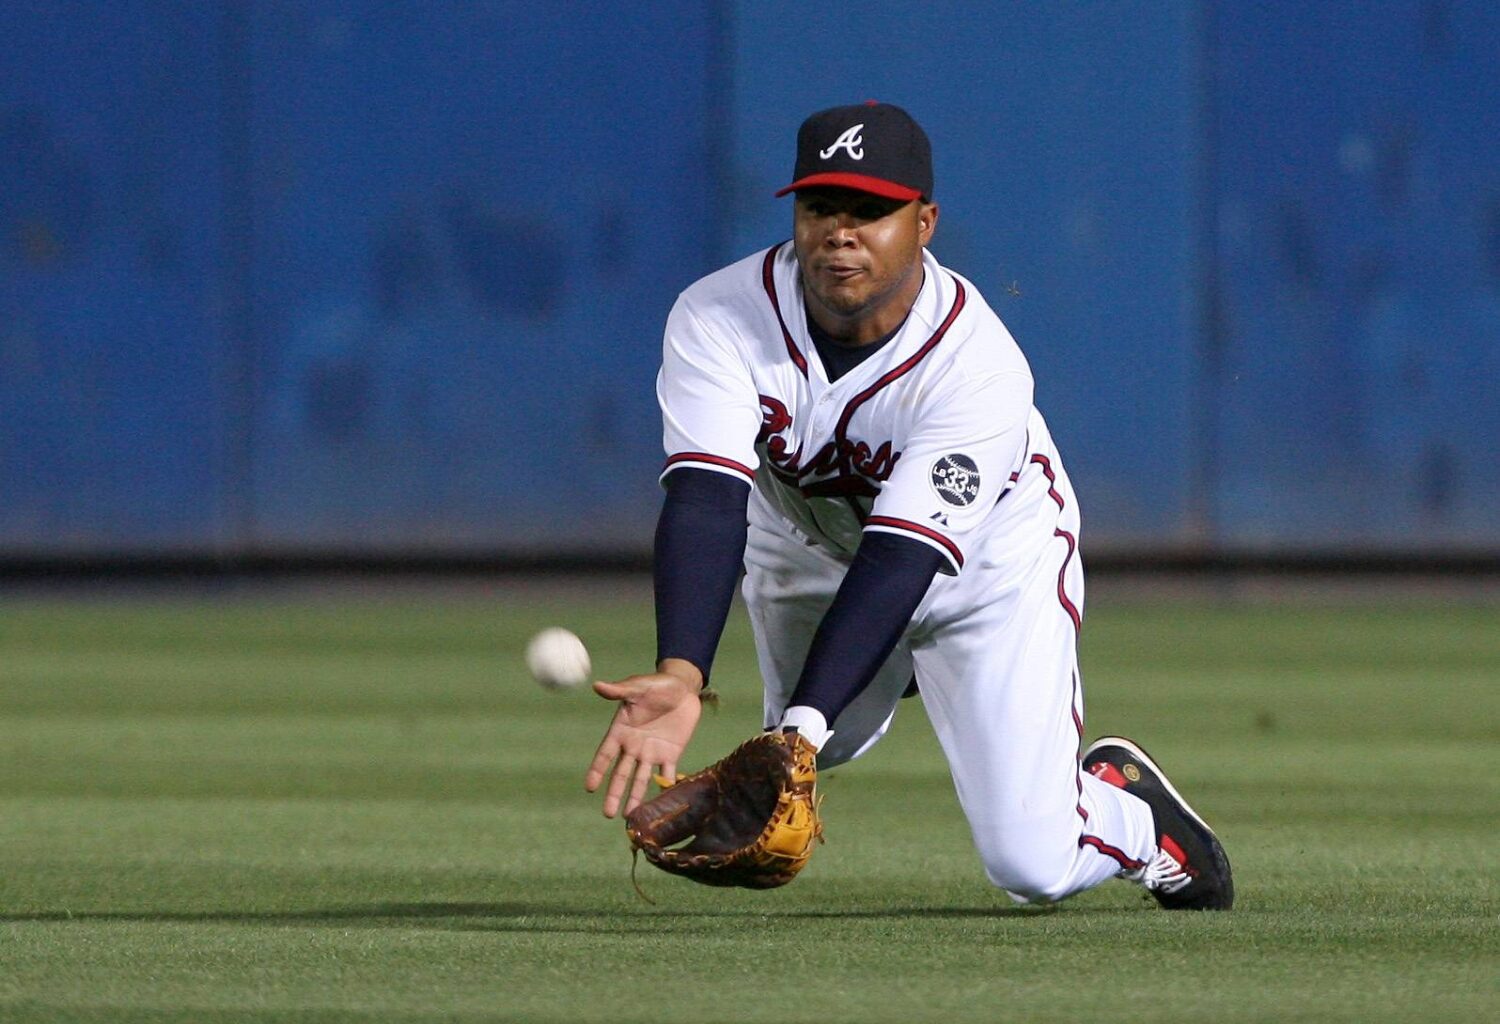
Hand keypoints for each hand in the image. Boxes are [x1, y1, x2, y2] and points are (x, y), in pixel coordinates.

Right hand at [584, 660, 703, 817]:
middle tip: (608, 814)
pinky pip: (666, 774)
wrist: (683, 688)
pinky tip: (660, 805)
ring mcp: (652, 752)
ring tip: (629, 816)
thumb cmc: (656, 685)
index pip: (605, 755)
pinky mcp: (671, 754)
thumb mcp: (638, 687)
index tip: (589, 788)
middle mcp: (634, 746)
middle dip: (614, 793)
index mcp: (621, 731)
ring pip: (641, 780)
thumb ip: (619, 690)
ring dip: (635, 797)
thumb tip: (597, 686)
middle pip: (621, 774)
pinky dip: (664, 788)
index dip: (597, 771)